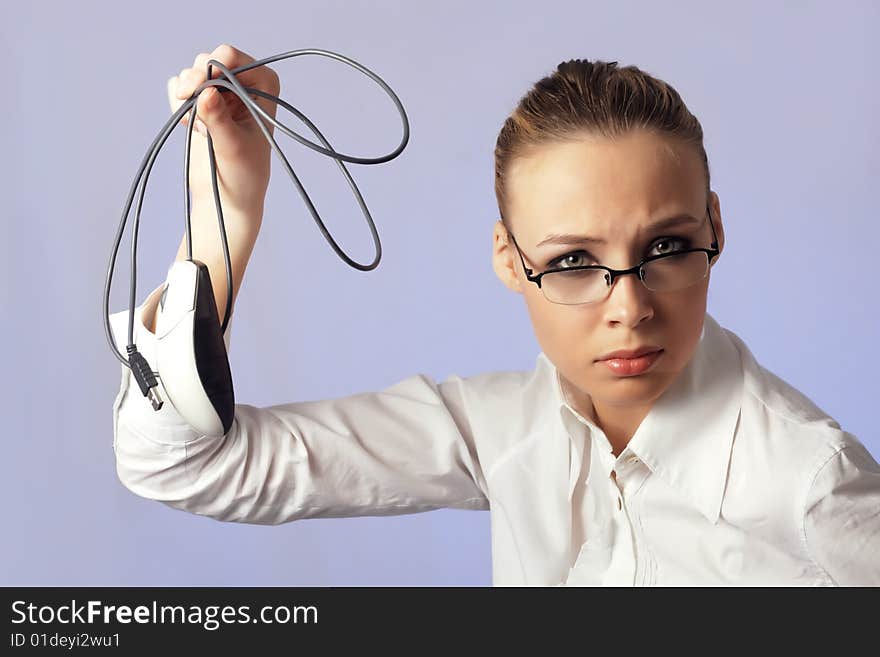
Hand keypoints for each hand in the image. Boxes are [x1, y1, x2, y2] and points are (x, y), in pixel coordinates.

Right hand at [167, 44, 280, 217]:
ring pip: (189, 74)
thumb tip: (206, 92)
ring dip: (188, 100)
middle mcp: (243, 80)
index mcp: (264, 83)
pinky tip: (193, 129)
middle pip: (205, 59)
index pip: (230, 57)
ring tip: (203, 130)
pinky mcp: (200, 101)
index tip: (196, 92)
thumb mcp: (232, 146)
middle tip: (195, 114)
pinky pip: (177, 87)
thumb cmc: (242, 173)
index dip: (209, 69)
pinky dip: (179, 106)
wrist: (227, 195)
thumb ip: (219, 119)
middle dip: (195, 84)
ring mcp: (220, 89)